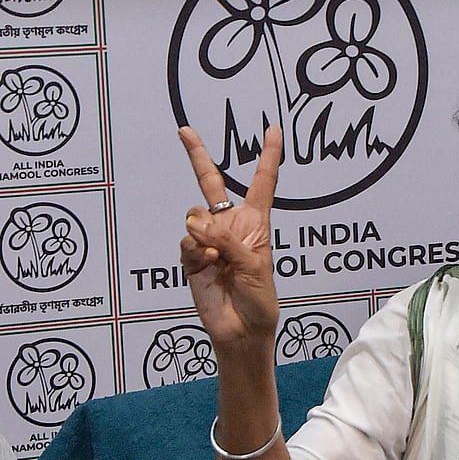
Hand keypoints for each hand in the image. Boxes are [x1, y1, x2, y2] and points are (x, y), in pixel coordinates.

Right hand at [178, 125, 282, 355]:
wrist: (241, 330)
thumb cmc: (259, 300)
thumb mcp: (255, 267)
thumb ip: (227, 241)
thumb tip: (195, 224)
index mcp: (256, 224)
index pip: (262, 183)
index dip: (269, 156)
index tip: (273, 129)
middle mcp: (230, 226)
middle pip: (212, 183)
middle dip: (197, 155)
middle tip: (184, 129)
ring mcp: (208, 240)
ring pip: (194, 215)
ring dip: (204, 233)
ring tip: (217, 258)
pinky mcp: (191, 257)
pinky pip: (186, 240)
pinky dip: (195, 251)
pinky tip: (207, 266)